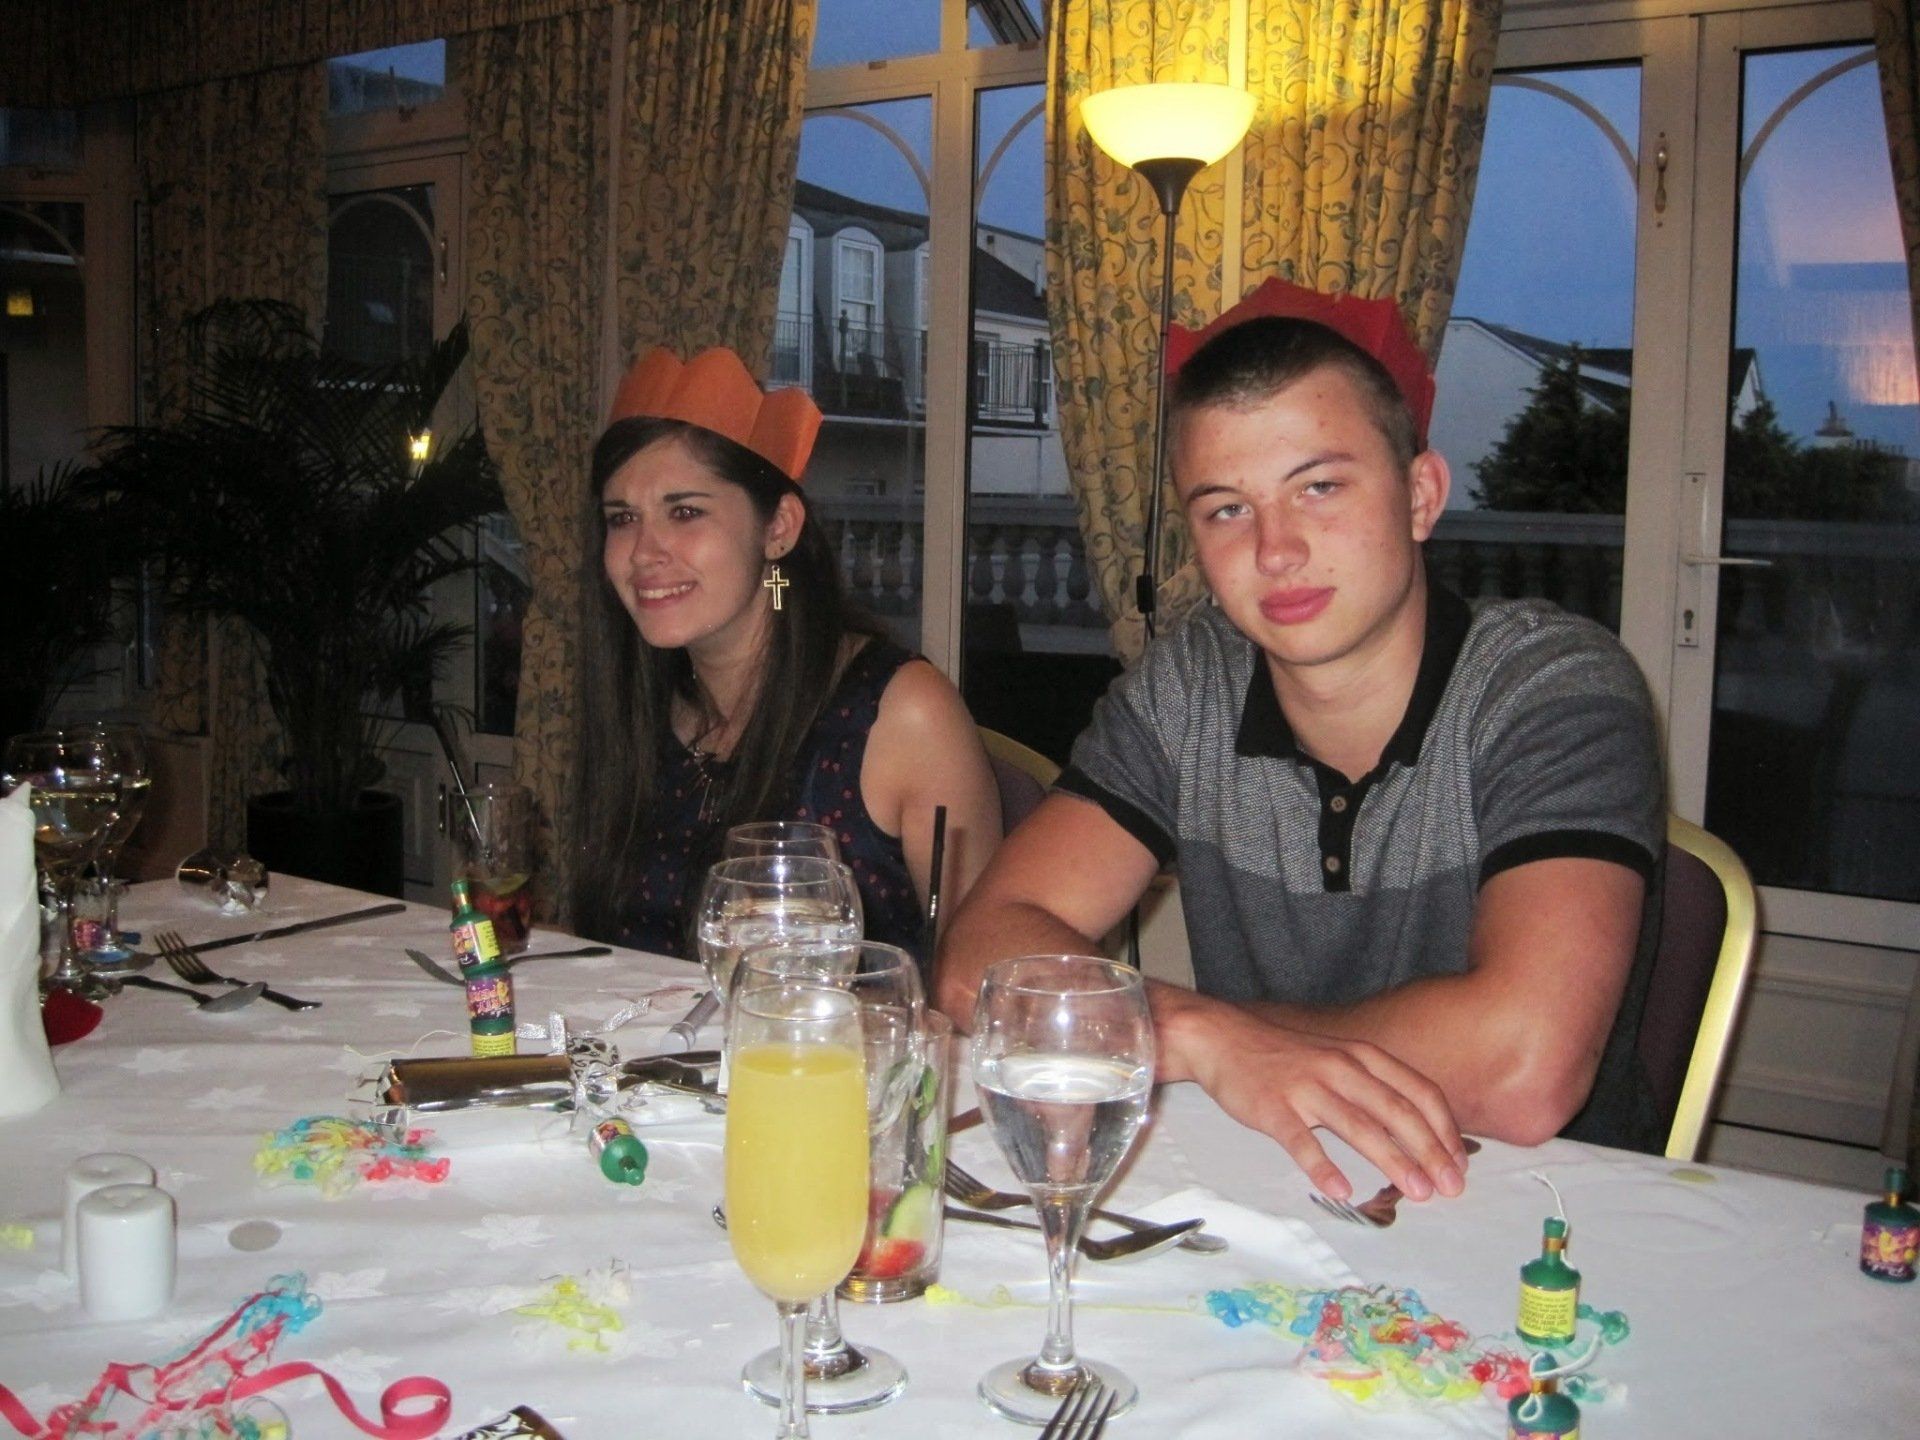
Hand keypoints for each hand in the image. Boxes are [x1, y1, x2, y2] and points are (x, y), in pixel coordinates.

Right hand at [1154, 987, 1467, 1202]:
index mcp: (1362, 1056)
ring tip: (1416, 1193)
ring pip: (1359, 1126)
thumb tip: (1416, 1131)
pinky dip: (1323, 1166)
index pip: (1418, 1092)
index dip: (1444, 1130)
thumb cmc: (1285, 1057)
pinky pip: (1301, 1141)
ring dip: (1393, 1161)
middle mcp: (1340, 1067)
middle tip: (1449, 1188)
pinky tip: (1340, 1190)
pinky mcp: (1273, 1107)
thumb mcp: (1337, 1059)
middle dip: (1430, 1152)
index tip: (1459, 1164)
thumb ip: (1374, 1087)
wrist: (1223, 1038)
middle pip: (1397, 1111)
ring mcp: (1306, 1086)